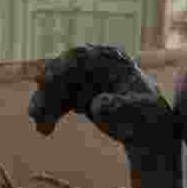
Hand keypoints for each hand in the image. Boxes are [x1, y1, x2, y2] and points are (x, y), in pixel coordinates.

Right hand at [28, 45, 177, 156]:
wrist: (148, 132)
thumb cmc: (149, 118)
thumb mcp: (139, 113)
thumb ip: (120, 107)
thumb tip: (96, 106)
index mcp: (112, 59)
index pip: (81, 55)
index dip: (61, 67)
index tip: (48, 81)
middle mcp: (94, 64)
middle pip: (62, 70)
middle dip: (48, 90)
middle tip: (37, 111)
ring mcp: (84, 78)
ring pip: (56, 87)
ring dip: (45, 105)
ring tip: (41, 127)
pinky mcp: (78, 93)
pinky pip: (57, 100)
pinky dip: (49, 113)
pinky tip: (44, 130)